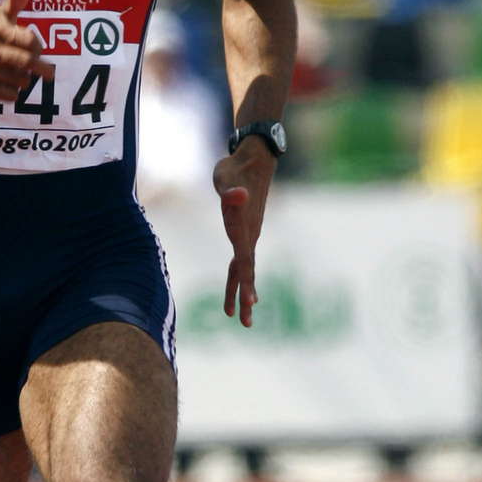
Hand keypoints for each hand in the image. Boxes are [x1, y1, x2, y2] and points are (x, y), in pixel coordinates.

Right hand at [0, 0, 53, 101]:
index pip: (29, 41)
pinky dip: (14, 92)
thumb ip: (14, 1)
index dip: (38, 46)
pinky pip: (8, 94)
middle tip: (49, 72)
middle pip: (26, 62)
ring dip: (25, 80)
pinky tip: (11, 86)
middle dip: (41, 68)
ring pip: (20, 80)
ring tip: (22, 75)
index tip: (37, 49)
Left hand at [212, 145, 274, 327]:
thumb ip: (232, 191)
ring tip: (239, 317)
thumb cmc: (237, 168)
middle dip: (245, 296)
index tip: (251, 301)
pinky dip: (239, 276)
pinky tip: (238, 288)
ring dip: (242, 292)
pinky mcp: (244, 232)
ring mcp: (248, 234)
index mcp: (244, 227)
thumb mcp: (229, 178)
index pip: (245, 259)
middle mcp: (249, 235)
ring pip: (245, 269)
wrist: (252, 160)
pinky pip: (242, 260)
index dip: (247, 281)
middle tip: (245, 322)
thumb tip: (236, 196)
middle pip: (247, 271)